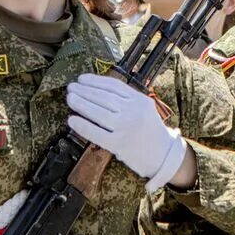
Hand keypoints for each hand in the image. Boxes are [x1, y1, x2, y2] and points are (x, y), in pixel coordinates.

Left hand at [65, 75, 188, 191]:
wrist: (163, 156)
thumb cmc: (150, 132)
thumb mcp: (145, 109)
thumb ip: (127, 100)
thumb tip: (96, 90)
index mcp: (140, 100)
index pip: (114, 86)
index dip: (95, 81)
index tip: (81, 79)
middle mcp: (134, 112)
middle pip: (104, 98)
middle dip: (85, 91)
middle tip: (71, 87)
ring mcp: (127, 128)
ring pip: (99, 112)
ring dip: (81, 104)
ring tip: (70, 98)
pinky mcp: (120, 144)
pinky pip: (97, 133)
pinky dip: (83, 126)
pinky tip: (72, 120)